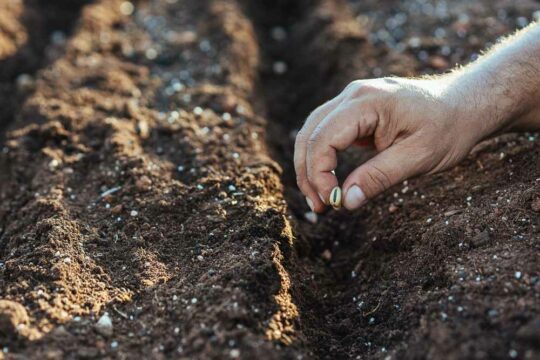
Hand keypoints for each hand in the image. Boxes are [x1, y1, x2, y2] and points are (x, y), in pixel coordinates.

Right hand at [294, 77, 496, 211]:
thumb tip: (346, 202)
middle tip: (320, 207)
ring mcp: (352, 100)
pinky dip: (321, 158)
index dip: (320, 174)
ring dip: (310, 167)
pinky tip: (328, 181)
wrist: (465, 105)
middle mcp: (353, 95)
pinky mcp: (354, 110)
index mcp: (367, 102)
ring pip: (312, 133)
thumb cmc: (448, 128)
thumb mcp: (418, 157)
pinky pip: (325, 132)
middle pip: (310, 135)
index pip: (324, 139)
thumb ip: (379, 177)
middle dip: (309, 174)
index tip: (333, 203)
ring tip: (321, 199)